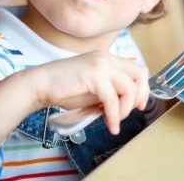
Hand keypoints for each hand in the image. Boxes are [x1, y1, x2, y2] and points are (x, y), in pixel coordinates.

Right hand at [27, 52, 149, 133]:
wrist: (40, 85)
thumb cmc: (64, 89)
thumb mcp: (93, 89)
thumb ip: (111, 91)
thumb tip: (128, 104)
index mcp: (107, 59)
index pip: (137, 69)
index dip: (142, 89)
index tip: (137, 106)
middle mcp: (106, 58)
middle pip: (140, 74)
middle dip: (139, 97)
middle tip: (128, 114)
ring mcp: (101, 64)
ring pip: (129, 88)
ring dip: (125, 110)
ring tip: (114, 122)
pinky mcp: (94, 75)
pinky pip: (113, 99)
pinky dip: (114, 116)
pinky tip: (110, 126)